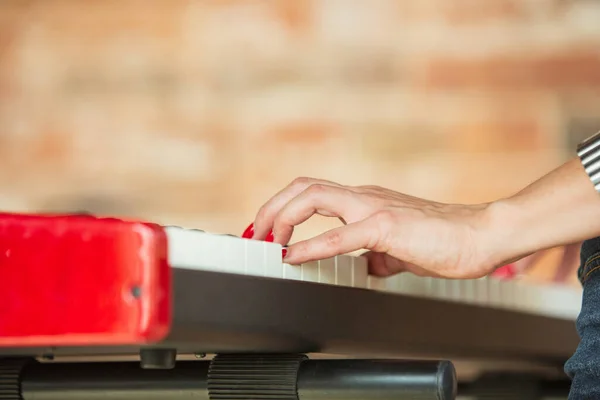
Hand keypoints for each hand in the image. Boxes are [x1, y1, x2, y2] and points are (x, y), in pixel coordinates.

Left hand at [251, 177, 500, 278]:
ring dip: (283, 217)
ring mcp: (374, 207)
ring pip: (314, 196)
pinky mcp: (386, 227)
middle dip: (272, 207)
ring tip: (268, 240)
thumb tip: (363, 266)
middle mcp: (365, 197)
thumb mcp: (400, 248)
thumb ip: (377, 254)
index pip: (314, 192)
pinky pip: (340, 235)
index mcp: (366, 200)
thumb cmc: (446, 240)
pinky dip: (310, 246)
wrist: (480, 236)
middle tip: (257, 232)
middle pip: (304, 186)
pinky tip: (293, 257)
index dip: (285, 208)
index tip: (269, 231)